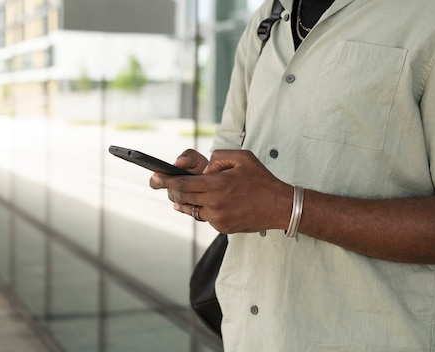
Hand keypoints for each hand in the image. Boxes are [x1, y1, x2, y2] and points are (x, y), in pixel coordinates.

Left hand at [152, 149, 292, 233]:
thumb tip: (204, 168)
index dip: (165, 181)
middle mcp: (215, 204)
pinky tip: (205, 202)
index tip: (154, 177)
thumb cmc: (261, 180)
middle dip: (170, 191)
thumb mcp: (242, 158)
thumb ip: (218, 157)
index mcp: (217, 185)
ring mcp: (218, 219)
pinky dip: (202, 209)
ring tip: (180, 194)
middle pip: (181, 198)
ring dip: (183, 202)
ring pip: (191, 210)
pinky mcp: (222, 228)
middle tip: (161, 183)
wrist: (280, 207)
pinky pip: (205, 217)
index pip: (182, 184)